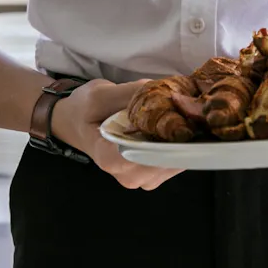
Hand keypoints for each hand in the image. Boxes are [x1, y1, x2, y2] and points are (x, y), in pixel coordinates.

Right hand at [50, 79, 182, 190]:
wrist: (76, 122)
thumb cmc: (85, 110)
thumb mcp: (100, 94)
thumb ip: (130, 94)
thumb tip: (162, 89)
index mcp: (109, 158)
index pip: (145, 156)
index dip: (168, 139)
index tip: (182, 118)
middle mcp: (126, 175)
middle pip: (165, 162)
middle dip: (182, 137)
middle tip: (191, 111)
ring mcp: (140, 179)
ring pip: (175, 164)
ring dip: (185, 141)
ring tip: (187, 116)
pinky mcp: (151, 175)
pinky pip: (175, 163)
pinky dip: (182, 145)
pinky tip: (183, 126)